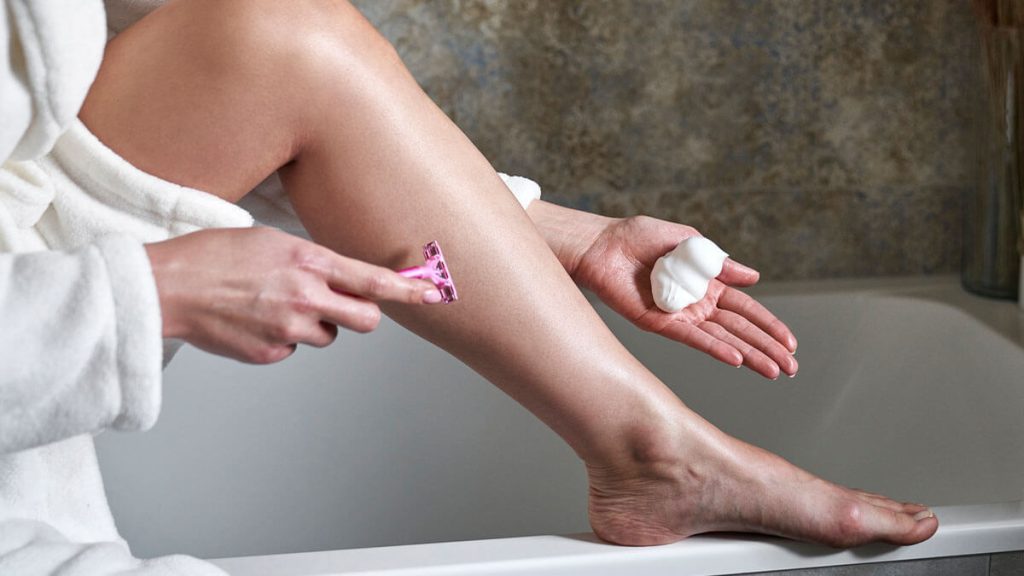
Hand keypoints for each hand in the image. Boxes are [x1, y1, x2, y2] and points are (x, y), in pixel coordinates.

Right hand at [145, 227, 441, 363]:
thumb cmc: (213, 256)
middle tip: (345, 307)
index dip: (408, 290)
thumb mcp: (270, 240)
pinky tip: (255, 320)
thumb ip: (311, 260)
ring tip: (275, 306)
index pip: (372, 280)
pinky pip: (294, 349)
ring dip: (315, 325)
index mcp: (308, 262)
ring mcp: (288, 329)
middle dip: (362, 315)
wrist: (168, 288)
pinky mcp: (271, 353)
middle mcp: (305, 297)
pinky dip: (283, 338)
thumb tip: (339, 275)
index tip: (432, 294)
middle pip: (365, 320)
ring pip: (327, 336)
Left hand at [572, 215, 797, 378]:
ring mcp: (680, 316)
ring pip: (722, 339)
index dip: (769, 325)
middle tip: (792, 369)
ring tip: (774, 372)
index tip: (792, 344)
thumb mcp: (687, 241)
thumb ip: (719, 262)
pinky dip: (714, 348)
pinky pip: (692, 339)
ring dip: (749, 355)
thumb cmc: (638, 237)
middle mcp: (697, 305)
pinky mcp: (659, 323)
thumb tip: (754, 276)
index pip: (746, 310)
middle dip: (767, 348)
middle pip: (740, 330)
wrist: (601, 245)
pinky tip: (736, 359)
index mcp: (706, 284)